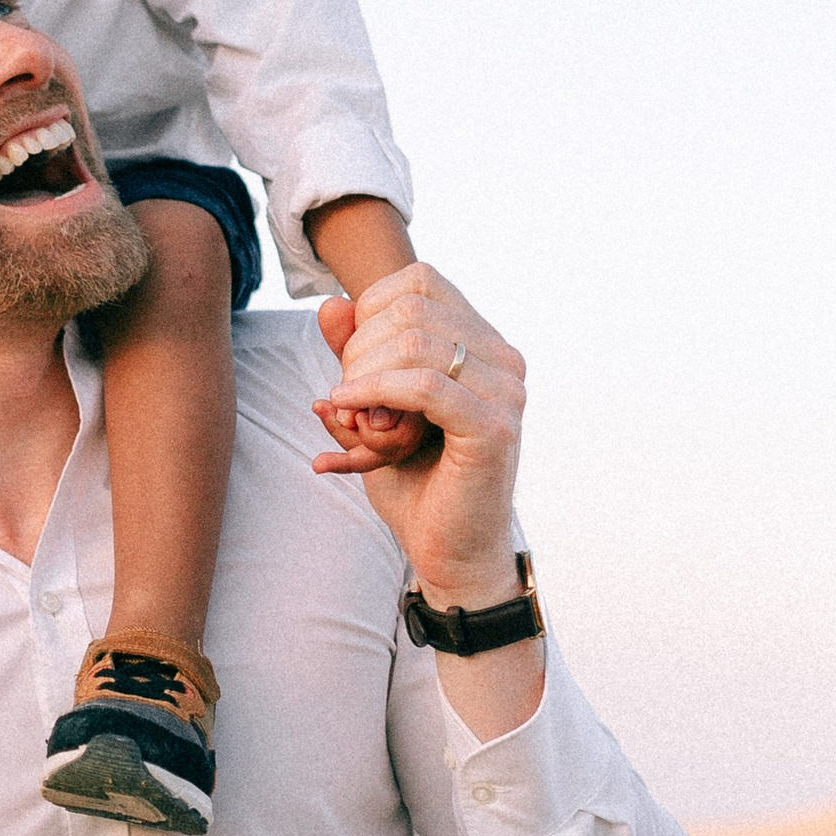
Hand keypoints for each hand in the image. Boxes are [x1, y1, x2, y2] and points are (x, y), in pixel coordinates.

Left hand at [312, 265, 526, 601]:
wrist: (450, 555)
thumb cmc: (415, 482)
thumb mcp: (372, 407)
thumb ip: (354, 355)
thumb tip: (329, 303)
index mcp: (483, 343)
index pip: (419, 281)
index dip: (369, 311)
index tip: (351, 363)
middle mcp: (504, 358)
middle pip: (411, 308)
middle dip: (359, 348)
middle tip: (344, 398)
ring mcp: (506, 391)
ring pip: (414, 341)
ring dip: (362, 375)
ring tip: (347, 414)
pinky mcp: (494, 427)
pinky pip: (425, 385)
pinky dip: (374, 391)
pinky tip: (347, 408)